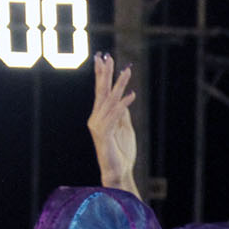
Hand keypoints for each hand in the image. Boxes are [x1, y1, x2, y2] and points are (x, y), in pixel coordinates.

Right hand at [89, 53, 139, 193]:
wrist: (118, 172)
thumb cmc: (121, 152)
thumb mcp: (124, 128)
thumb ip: (122, 113)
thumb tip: (124, 97)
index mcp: (100, 116)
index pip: (100, 91)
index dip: (102, 74)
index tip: (104, 58)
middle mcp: (96, 118)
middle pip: (101, 91)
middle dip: (105, 73)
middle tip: (108, 57)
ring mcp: (99, 126)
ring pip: (109, 100)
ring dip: (119, 85)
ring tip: (127, 71)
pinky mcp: (105, 134)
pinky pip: (115, 116)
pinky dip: (123, 105)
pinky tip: (132, 95)